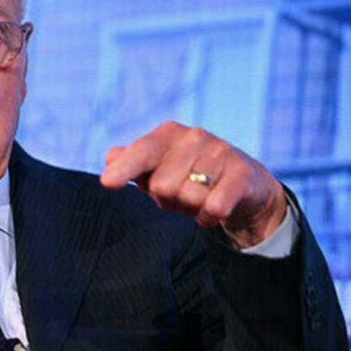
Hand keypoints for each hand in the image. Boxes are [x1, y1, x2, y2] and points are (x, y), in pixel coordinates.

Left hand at [99, 121, 286, 247]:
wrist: (243, 183)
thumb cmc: (189, 176)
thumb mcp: (158, 169)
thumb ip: (132, 164)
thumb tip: (110, 157)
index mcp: (168, 134)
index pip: (142, 152)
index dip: (125, 169)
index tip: (107, 183)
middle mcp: (194, 137)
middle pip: (161, 186)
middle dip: (168, 200)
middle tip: (181, 194)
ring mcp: (220, 152)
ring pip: (187, 198)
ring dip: (190, 208)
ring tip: (199, 199)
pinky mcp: (242, 173)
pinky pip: (213, 207)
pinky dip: (208, 217)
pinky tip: (214, 210)